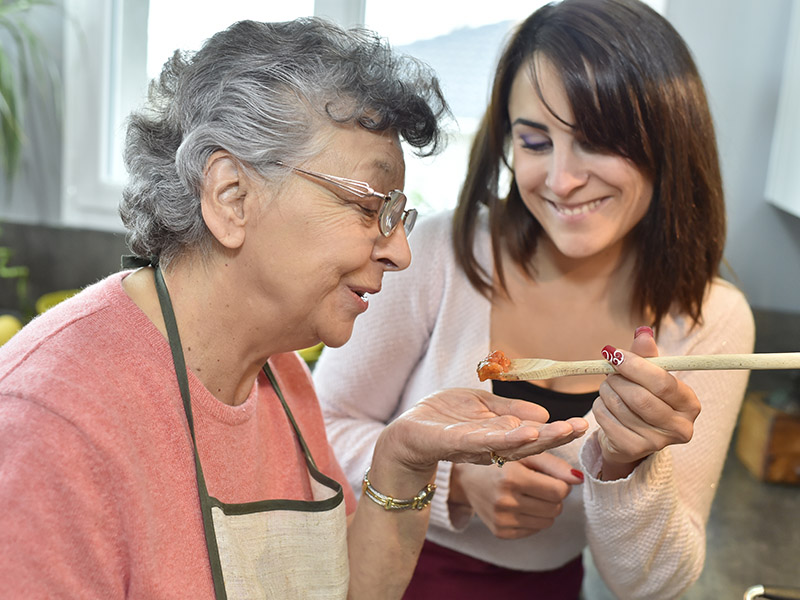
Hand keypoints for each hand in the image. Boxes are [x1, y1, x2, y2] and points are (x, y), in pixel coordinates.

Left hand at [378, 388, 588, 474]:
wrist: (405, 433)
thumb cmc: (443, 418)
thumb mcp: (481, 407)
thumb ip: (510, 410)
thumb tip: (543, 414)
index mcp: (500, 437)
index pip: (534, 435)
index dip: (557, 432)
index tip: (583, 423)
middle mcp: (492, 447)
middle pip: (528, 444)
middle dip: (556, 437)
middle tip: (582, 427)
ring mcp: (473, 447)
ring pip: (510, 446)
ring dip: (537, 440)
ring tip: (559, 432)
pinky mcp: (453, 442)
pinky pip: (482, 441)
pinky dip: (506, 437)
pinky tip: (525, 433)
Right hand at [450, 452, 583, 538]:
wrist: (467, 478)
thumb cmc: (501, 461)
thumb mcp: (526, 454)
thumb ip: (555, 465)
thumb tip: (580, 479)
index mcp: (511, 478)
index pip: (559, 490)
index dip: (560, 483)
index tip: (549, 476)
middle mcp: (505, 501)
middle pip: (556, 508)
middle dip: (554, 496)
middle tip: (538, 485)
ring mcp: (501, 519)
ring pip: (548, 522)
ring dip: (545, 509)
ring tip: (529, 495)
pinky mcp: (500, 532)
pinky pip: (534, 530)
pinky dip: (533, 519)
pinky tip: (519, 506)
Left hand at [593, 327, 700, 478]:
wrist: (630, 435)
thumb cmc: (644, 398)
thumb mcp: (648, 376)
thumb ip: (646, 355)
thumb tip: (643, 331)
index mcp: (690, 404)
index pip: (662, 382)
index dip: (635, 365)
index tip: (614, 353)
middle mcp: (680, 428)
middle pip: (640, 398)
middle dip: (618, 380)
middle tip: (609, 371)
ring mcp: (657, 443)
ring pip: (620, 407)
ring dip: (606, 391)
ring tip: (609, 388)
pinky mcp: (633, 450)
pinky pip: (606, 419)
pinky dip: (600, 407)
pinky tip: (606, 405)